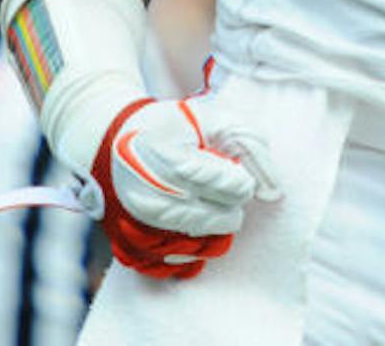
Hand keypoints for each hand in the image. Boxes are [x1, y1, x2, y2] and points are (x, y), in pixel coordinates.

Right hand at [88, 95, 275, 278]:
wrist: (111, 138)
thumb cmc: (168, 126)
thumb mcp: (213, 118)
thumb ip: (249, 145)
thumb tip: (273, 190)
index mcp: (172, 159)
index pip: (232, 187)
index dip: (240, 180)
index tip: (233, 172)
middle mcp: (152, 196)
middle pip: (220, 219)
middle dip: (230, 203)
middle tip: (220, 188)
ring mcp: (139, 224)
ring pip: (202, 245)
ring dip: (213, 226)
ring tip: (205, 203)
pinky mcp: (130, 243)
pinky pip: (174, 266)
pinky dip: (190, 252)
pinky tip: (190, 227)